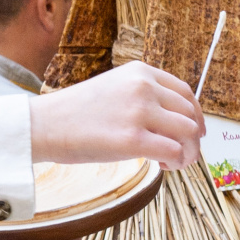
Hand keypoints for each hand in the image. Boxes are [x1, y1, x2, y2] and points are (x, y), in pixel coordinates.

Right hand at [31, 64, 204, 170]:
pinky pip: (173, 152)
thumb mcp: (113, 88)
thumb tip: (171, 121)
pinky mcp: (132, 140)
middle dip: (192, 138)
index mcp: (139, 72)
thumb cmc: (74, 113)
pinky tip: (163, 167)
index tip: (195, 131)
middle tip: (183, 154)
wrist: (43, 125)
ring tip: (173, 163)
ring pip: (187, 133)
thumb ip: (141, 96)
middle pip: (189, 114)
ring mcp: (139, 112)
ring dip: (188, 152)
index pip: (184, 92)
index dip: (194, 115)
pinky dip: (176, 162)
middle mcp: (143, 87)